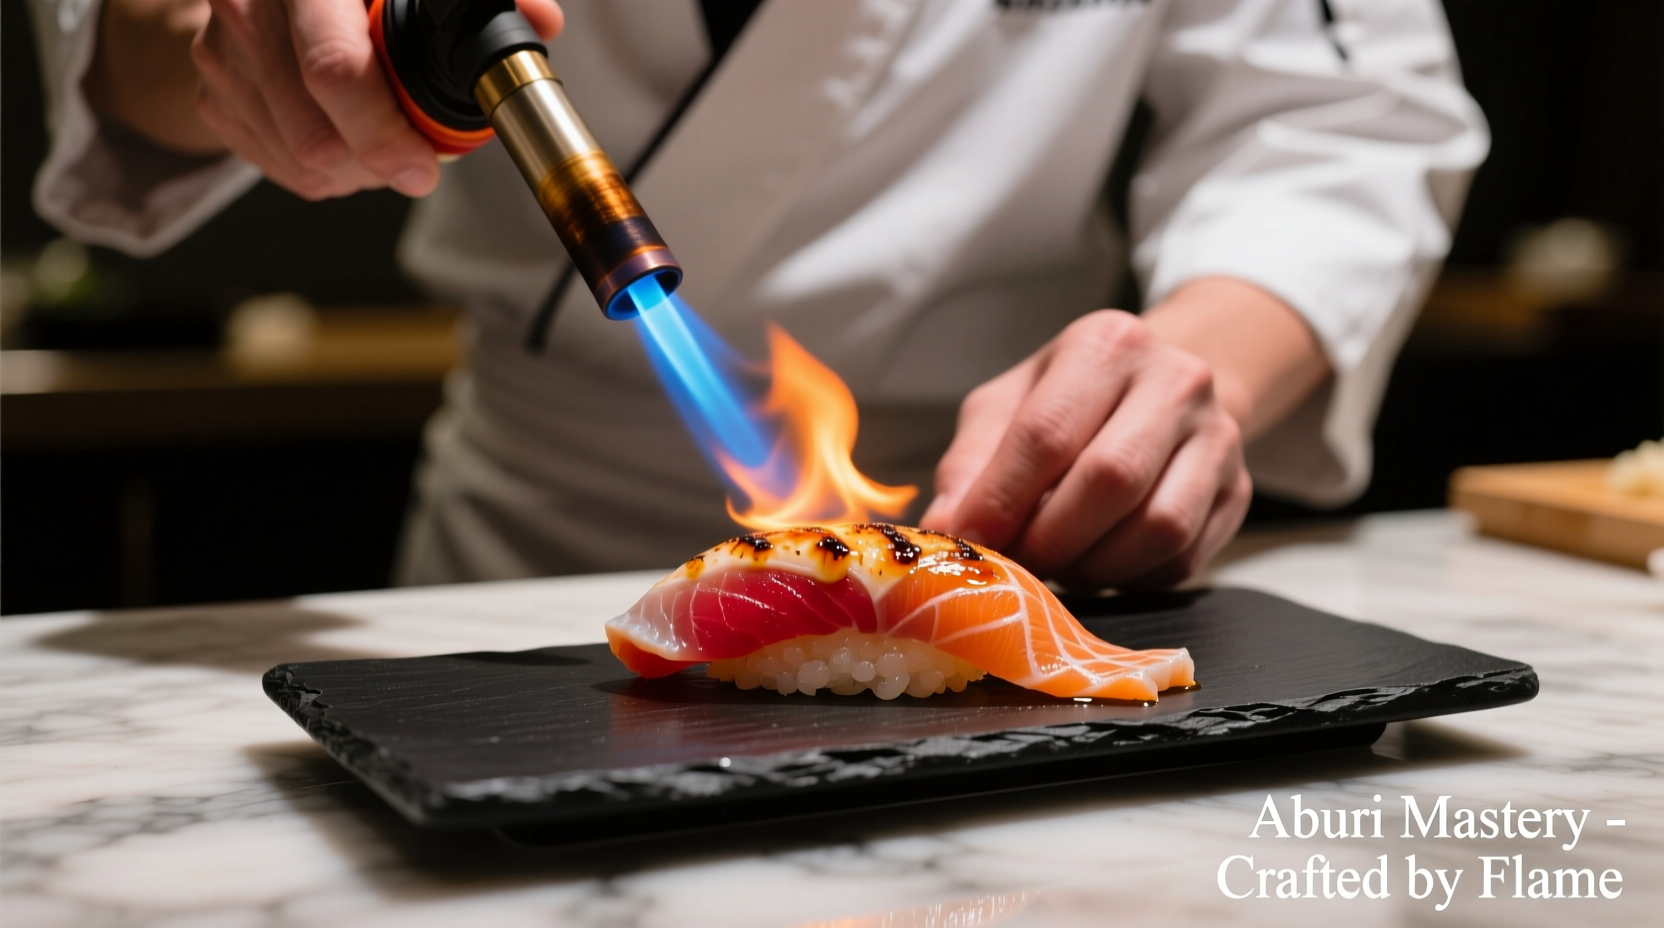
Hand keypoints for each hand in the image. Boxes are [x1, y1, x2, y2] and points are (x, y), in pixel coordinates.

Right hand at [187, 0, 562, 198]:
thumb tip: (542, 22)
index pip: (334, 74)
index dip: (384, 136)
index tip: (422, 167)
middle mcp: (249, 11)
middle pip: (314, 136)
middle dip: (378, 165)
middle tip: (416, 163)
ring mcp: (222, 55)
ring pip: (297, 160)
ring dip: (354, 171)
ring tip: (384, 143)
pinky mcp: (212, 92)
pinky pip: (275, 164)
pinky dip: (323, 170)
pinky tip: (348, 141)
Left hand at [920, 309, 1253, 590]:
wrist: (1162, 390)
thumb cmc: (1069, 401)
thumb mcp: (1006, 406)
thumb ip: (970, 462)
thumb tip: (946, 528)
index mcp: (1106, 345)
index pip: (1048, 432)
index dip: (1002, 499)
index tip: (969, 541)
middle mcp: (1175, 380)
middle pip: (1109, 480)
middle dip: (1049, 539)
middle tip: (1016, 564)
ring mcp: (1218, 437)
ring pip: (1157, 527)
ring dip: (1093, 565)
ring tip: (1057, 564)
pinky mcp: (1239, 491)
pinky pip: (1182, 557)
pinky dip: (1130, 577)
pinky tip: (1100, 562)